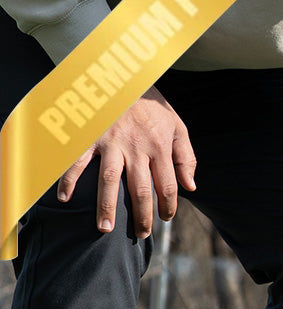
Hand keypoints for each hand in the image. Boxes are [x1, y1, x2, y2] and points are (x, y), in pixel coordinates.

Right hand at [57, 86, 196, 237]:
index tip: (166, 219)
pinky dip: (70, 179)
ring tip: (105, 229)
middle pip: (140, 190)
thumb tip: (191, 187)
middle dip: (141, 217)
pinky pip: (79, 160)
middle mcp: (136, 148)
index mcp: (159, 147)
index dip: (168, 207)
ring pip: (110, 181)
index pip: (167, 186)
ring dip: (107, 207)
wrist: (124, 73)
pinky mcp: (90, 135)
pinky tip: (65, 199)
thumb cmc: (152, 104)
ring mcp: (111, 142)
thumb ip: (186, 157)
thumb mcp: (177, 126)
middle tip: (140, 235)